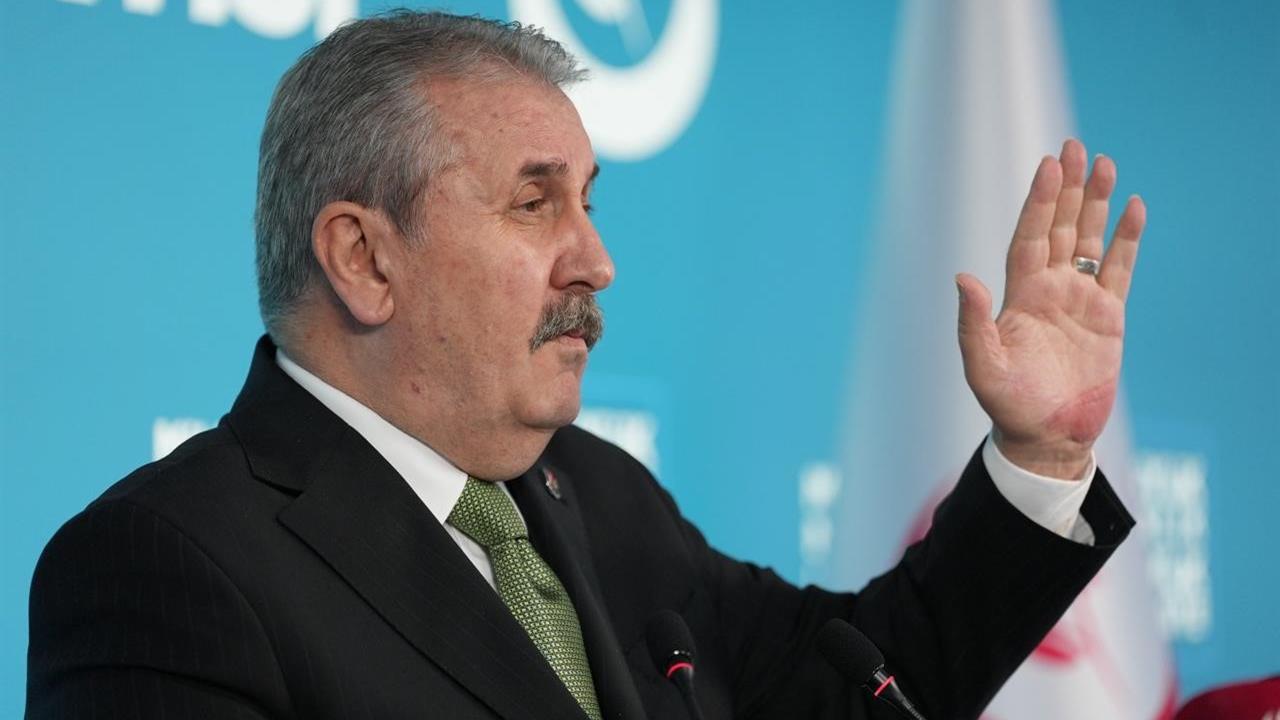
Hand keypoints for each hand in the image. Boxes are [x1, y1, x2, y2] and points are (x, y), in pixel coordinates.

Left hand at [955, 139, 1145, 478]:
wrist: (1047, 437)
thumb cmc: (1009, 406)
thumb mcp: (985, 368)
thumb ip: (972, 325)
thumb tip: (962, 278)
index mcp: (1019, 296)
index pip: (1030, 238)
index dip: (1038, 204)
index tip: (1049, 167)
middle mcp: (1048, 289)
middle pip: (1058, 228)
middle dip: (1066, 189)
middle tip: (1073, 147)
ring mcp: (1079, 300)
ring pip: (1088, 240)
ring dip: (1095, 204)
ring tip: (1105, 164)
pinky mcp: (1108, 316)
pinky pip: (1119, 269)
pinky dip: (1126, 239)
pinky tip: (1133, 208)